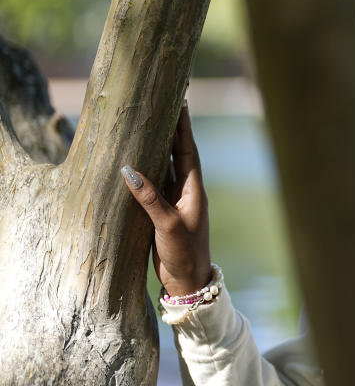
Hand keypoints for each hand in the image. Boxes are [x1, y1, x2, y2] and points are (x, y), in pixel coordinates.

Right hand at [122, 103, 211, 295]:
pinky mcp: (163, 212)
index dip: (183, 127)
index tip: (181, 103)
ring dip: (159, 146)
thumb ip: (150, 199)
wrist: (188, 283)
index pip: (188, 151)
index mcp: (194, 191)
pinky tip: (136, 158)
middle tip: (164, 104)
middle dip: (172, 129)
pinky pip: (154, 184)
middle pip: (178, 153)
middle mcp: (186, 192)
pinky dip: (147, 169)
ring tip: (149, 122)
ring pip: (166, 166)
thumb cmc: (184, 254)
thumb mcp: (168, 226)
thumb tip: (129, 170)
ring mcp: (174, 201)